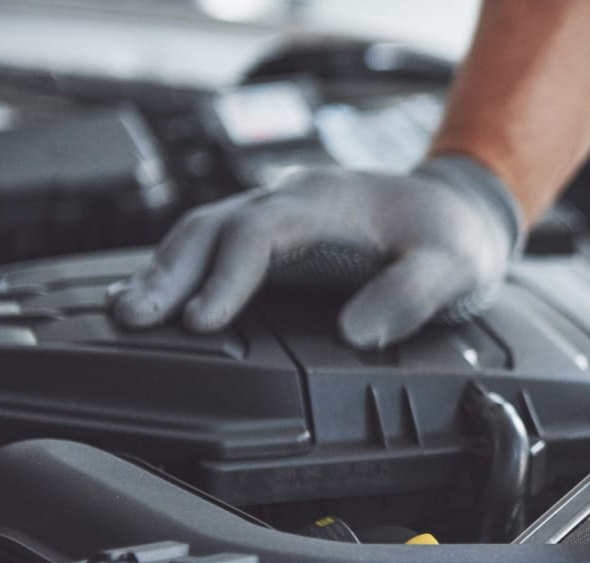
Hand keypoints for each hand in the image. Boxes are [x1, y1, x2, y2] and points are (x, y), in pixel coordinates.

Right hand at [110, 156, 520, 347]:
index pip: (261, 232)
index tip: (202, 320)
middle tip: (133, 317)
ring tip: (126, 313)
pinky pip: (217, 242)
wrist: (462, 207)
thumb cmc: (454, 238)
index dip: (227, 276)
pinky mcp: (277, 231)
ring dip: (165, 270)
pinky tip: (154, 297)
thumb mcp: (452, 268)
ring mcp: (280, 213)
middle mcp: (293, 199)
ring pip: (205, 230)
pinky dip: (181, 267)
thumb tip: (354, 335)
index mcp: (330, 204)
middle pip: (214, 226)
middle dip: (170, 272)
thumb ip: (408, 297)